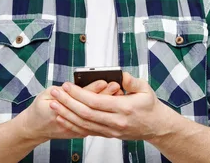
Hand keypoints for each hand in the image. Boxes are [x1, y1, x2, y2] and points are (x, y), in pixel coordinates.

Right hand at [17, 80, 121, 142]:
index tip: (105, 80)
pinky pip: (98, 124)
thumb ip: (65, 90)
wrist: (36, 128)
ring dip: (108, 105)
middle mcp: (71, 121)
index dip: (94, 88)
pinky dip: (107, 115)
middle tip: (116, 84)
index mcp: (61, 109)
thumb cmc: (41, 109)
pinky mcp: (82, 133)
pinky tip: (114, 106)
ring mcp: (78, 130)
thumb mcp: (48, 93)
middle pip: (93, 107)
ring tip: (118, 93)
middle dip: (106, 95)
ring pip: (98, 117)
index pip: (80, 98)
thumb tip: (83, 84)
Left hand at [49, 72, 174, 140]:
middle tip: (55, 93)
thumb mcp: (145, 88)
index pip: (96, 102)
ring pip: (83, 124)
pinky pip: (87, 131)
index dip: (79, 94)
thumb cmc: (150, 106)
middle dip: (68, 103)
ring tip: (54, 104)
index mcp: (124, 108)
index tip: (68, 86)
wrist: (156, 126)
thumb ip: (131, 81)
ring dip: (66, 114)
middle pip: (86, 113)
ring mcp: (111, 130)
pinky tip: (63, 117)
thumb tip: (120, 75)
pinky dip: (73, 124)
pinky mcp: (108, 134)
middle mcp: (116, 122)